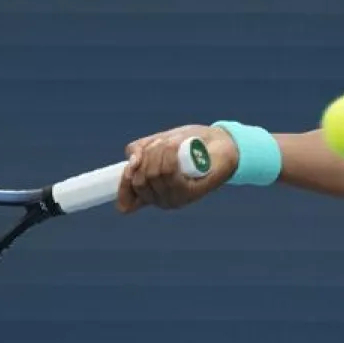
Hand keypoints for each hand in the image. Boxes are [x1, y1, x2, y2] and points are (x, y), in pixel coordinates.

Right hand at [116, 124, 239, 212]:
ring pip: (154, 174)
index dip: (123, 185)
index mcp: (150, 191)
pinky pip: (170, 174)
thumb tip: (130, 165)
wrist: (219, 142)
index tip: (131, 166)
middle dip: (146, 156)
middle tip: (162, 143)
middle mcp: (160, 199)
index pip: (127, 200)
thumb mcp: (158, 142)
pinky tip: (176, 149)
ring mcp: (175, 198)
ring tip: (173, 144)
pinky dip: (170, 157)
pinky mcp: (191, 193)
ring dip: (160, 152)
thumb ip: (139, 151)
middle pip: (140, 181)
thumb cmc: (189, 143)